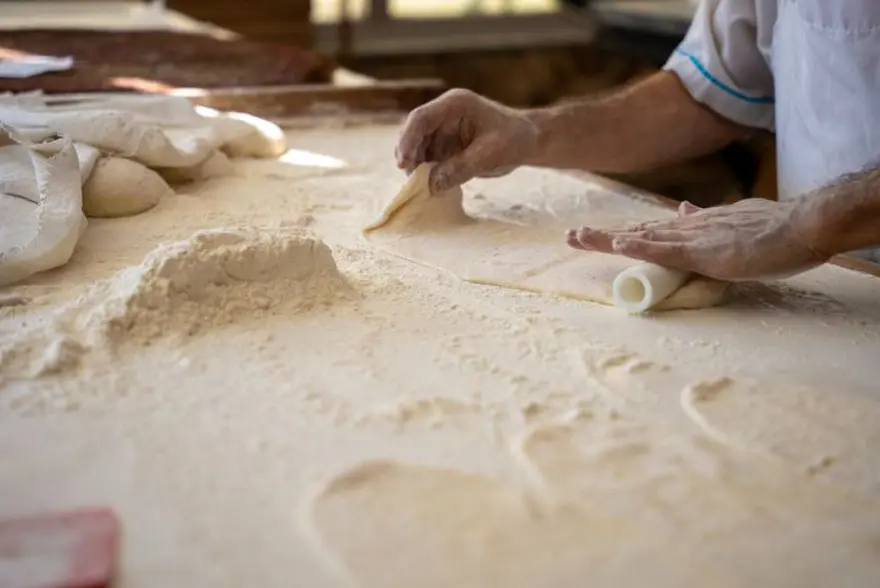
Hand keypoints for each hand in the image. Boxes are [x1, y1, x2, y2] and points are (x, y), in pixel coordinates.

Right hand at [395, 89, 538, 192]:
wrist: (529, 141)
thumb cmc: (515, 140)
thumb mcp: (490, 155)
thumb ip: (460, 168)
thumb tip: (431, 184)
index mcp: (454, 105)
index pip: (421, 118)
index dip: (407, 140)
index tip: (403, 163)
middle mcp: (443, 114)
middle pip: (413, 133)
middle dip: (408, 156)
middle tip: (411, 181)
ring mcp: (443, 130)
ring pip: (417, 148)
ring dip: (416, 167)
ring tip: (420, 187)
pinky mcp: (445, 145)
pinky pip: (428, 159)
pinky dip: (426, 172)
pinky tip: (429, 186)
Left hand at [567, 198, 829, 280]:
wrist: (804, 225)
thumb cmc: (778, 229)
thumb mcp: (736, 224)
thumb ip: (709, 221)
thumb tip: (684, 209)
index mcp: (696, 226)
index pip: (652, 229)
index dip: (624, 231)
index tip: (598, 234)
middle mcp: (689, 228)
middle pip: (638, 230)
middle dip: (604, 235)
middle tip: (570, 235)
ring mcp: (695, 239)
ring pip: (644, 237)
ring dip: (609, 238)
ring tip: (578, 238)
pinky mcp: (706, 252)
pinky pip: (667, 250)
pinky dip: (642, 246)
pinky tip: (620, 243)